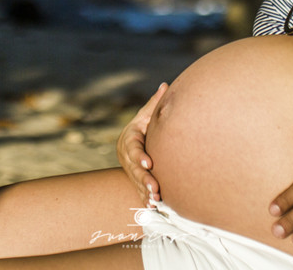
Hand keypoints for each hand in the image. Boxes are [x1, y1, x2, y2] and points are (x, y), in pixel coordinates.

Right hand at [116, 82, 166, 204]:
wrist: (134, 140)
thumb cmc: (143, 124)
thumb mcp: (146, 115)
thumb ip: (154, 103)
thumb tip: (165, 85)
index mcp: (129, 138)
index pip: (133, 148)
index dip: (139, 156)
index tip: (148, 163)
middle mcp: (127, 155)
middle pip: (133, 169)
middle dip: (144, 179)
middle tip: (155, 188)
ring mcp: (129, 168)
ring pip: (136, 181)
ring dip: (145, 191)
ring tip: (156, 199)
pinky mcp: (135, 178)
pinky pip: (138, 190)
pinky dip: (144, 198)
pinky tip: (153, 206)